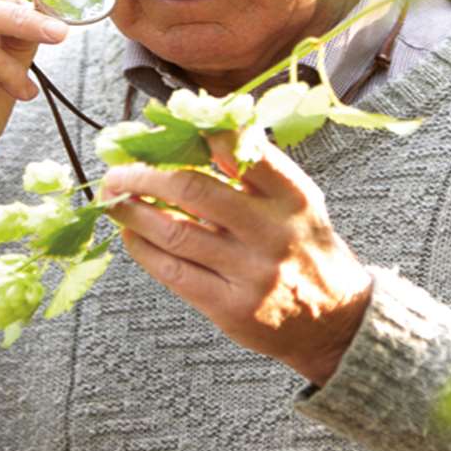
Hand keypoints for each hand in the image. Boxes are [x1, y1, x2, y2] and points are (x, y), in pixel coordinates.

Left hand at [99, 132, 374, 385]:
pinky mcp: (230, 307)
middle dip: (145, 175)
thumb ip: (257, 170)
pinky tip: (131, 236)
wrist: (336, 322)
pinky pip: (173, 273)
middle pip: (194, 190)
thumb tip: (199, 130)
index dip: (194, 134)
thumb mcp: (298, 203)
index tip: (161, 129)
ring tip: (114, 199)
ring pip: (175, 232)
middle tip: (119, 170)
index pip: (240, 149)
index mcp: (292, 196)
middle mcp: (272, 232)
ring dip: (133, 211)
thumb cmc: (306, 251)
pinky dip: (144, 249)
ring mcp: (250, 272)